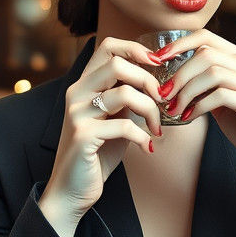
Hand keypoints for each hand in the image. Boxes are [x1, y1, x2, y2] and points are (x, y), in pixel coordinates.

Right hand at [40, 38, 162, 236]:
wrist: (73, 189)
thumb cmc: (97, 153)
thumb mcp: (114, 119)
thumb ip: (128, 98)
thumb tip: (158, 81)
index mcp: (84, 84)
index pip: (107, 47)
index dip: (135, 49)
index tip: (158, 65)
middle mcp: (76, 93)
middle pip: (117, 64)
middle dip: (148, 80)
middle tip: (162, 99)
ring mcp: (77, 113)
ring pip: (124, 93)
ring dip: (150, 110)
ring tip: (157, 127)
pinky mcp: (83, 136)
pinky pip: (124, 126)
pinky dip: (143, 136)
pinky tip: (148, 146)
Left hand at [156, 30, 235, 213]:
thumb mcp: (222, 101)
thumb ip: (205, 86)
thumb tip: (172, 80)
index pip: (206, 38)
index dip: (179, 44)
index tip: (157, 59)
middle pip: (206, 54)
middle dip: (179, 74)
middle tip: (163, 94)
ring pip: (212, 72)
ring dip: (187, 91)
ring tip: (174, 109)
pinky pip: (221, 95)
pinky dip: (199, 106)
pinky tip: (189, 118)